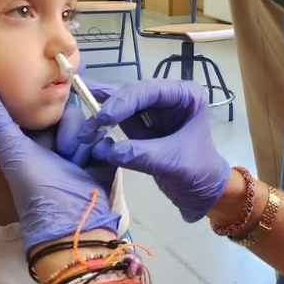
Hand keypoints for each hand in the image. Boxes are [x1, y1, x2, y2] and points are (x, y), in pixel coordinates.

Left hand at [0, 67, 119, 248]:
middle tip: (61, 150)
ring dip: (81, 141)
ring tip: (77, 161)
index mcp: (28, 138)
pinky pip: (104, 134)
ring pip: (87, 122)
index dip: (42, 100)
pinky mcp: (102, 155)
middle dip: (66, 127)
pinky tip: (94, 162)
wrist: (76, 224)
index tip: (46, 103)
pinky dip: (99, 147)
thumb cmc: (36, 187)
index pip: (37, 104)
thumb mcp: (10, 146)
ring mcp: (79, 149)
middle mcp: (53, 141)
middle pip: (65, 110)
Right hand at [79, 80, 230, 222]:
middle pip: (133, 93)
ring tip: (81, 123)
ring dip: (101, 112)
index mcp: (186, 96)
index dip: (124, 101)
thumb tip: (108, 151)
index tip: (103, 118)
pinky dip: (103, 122)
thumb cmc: (198, 173)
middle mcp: (169, 96)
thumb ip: (141, 154)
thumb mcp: (172, 163)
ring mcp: (154, 109)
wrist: (202, 193)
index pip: (151, 90)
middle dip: (109, 108)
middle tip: (88, 127)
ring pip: (122, 103)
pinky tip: (84, 120)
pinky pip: (119, 118)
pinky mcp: (142, 125)